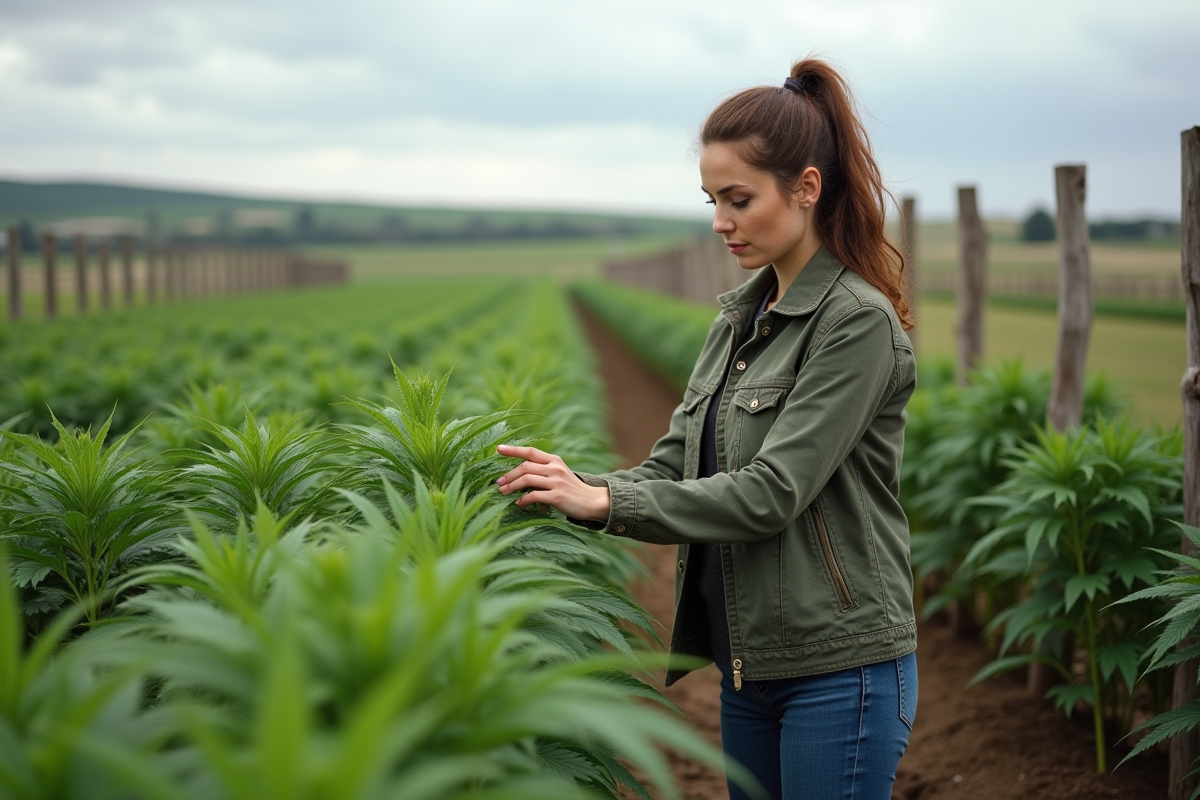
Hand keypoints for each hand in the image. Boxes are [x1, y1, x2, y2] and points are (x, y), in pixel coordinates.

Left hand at [495, 444, 610, 521]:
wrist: (592, 501)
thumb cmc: (571, 488)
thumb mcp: (559, 473)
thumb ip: (543, 470)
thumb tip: (519, 474)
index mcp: (554, 460)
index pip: (531, 451)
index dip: (513, 450)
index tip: (498, 449)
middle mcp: (555, 469)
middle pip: (525, 466)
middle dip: (509, 474)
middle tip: (498, 482)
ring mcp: (556, 482)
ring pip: (527, 480)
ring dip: (512, 486)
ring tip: (503, 491)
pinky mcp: (557, 497)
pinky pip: (534, 496)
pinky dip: (523, 499)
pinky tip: (519, 503)